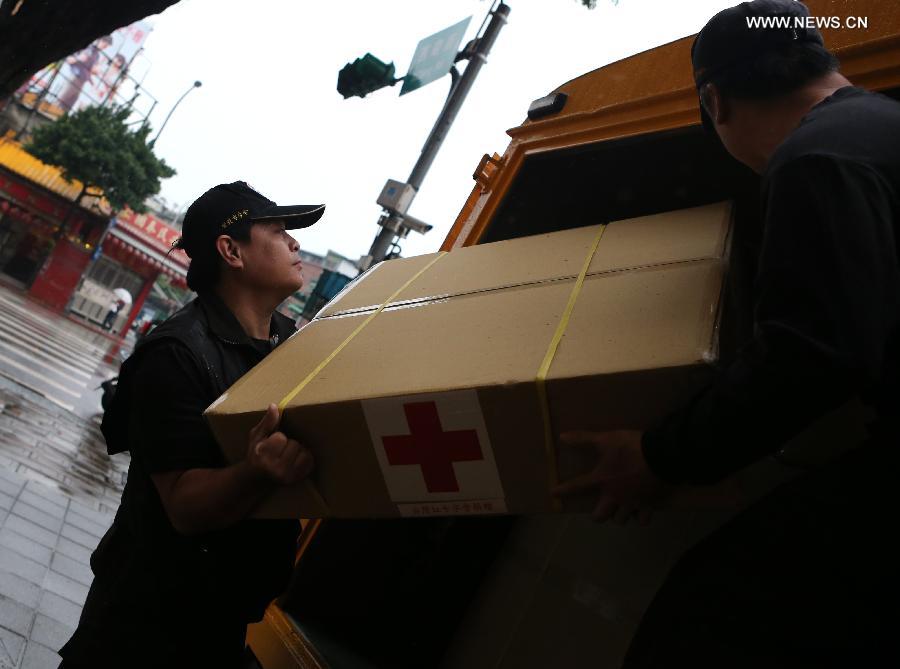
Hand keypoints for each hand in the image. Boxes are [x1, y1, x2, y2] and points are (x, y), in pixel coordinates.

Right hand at [246, 404, 313, 485]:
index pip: (280, 438)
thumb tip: (274, 406)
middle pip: (294, 445)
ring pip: (304, 453)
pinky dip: (305, 459)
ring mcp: (287, 476)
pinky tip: (295, 460)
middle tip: (280, 450)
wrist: (256, 480)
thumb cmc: (257, 454)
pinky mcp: (297, 480)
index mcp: (263, 455)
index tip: (271, 443)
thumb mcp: (256, 437)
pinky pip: (310, 462)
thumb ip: (267, 422)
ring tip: (288, 455)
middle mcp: (275, 468)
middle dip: (289, 444)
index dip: (277, 437)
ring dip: (298, 451)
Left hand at [551, 430, 671, 524]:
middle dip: (598, 515)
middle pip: (601, 516)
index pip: (577, 487)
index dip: (563, 490)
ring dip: (618, 515)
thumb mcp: (606, 439)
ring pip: (621, 519)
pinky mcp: (649, 505)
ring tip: (620, 508)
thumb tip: (562, 437)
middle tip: (600, 509)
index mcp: (602, 480)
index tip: (553, 493)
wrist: (661, 455)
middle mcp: (614, 496)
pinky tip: (639, 511)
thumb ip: (584, 439)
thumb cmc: (630, 447)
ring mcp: (632, 503)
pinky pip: (642, 519)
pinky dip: (640, 517)